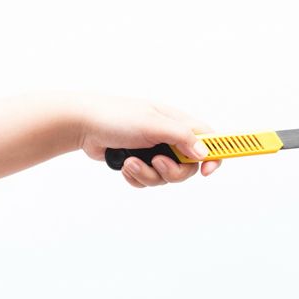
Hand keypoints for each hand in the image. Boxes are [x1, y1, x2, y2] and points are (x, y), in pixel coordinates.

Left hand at [72, 94, 220, 186]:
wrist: (84, 125)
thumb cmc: (117, 117)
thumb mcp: (153, 124)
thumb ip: (181, 137)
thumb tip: (204, 153)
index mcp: (177, 122)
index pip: (208, 139)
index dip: (214, 156)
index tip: (206, 171)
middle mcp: (169, 137)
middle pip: (188, 167)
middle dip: (171, 171)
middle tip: (156, 163)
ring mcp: (154, 151)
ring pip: (166, 177)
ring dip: (148, 174)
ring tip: (131, 163)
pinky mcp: (140, 162)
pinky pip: (148, 181)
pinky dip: (137, 177)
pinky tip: (125, 166)